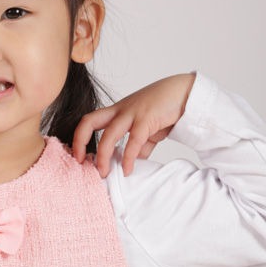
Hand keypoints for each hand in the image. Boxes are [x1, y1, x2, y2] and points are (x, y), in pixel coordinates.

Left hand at [72, 72, 195, 176]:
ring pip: (108, 133)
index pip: (89, 121)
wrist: (186, 93)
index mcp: (117, 111)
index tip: (79, 157)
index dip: (79, 138)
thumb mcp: (148, 129)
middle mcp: (120, 110)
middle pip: (89, 121)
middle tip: (81, 163)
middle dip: (80, 142)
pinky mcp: (148, 117)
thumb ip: (139, 146)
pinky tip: (127, 170)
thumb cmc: (165, 108)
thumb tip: (132, 163)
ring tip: (104, 173)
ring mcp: (133, 112)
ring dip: (103, 156)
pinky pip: (134, 140)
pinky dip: (128, 157)